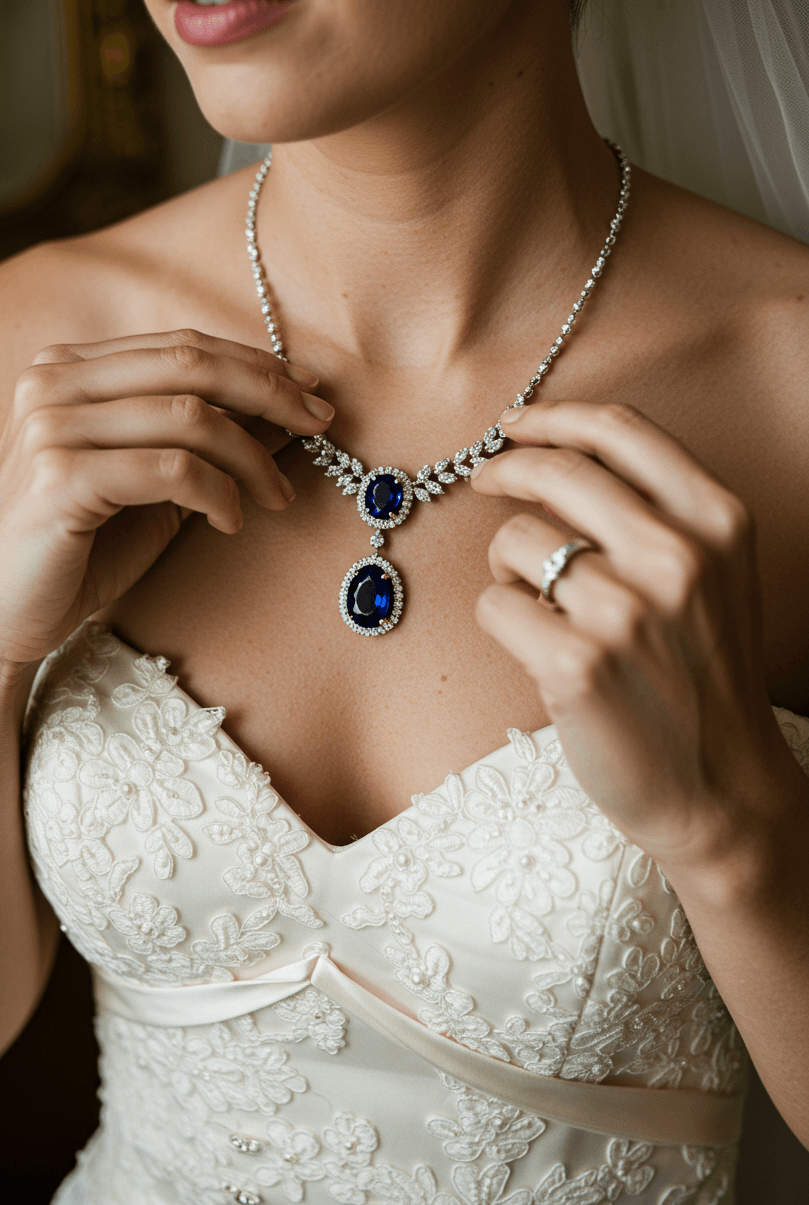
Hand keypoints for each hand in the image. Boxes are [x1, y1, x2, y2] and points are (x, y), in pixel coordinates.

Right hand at [0, 329, 331, 670]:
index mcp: (68, 370)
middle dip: (270, 393)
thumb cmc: (77, 554)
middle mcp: (52, 384)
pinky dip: (217, 494)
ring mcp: (51, 427)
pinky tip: (230, 521)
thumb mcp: (151, 487)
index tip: (310, 392)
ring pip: (188, 416)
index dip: (256, 365)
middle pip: (191, 364)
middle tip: (320, 424)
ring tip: (276, 497)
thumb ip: (202, 443)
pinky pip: (170, 469)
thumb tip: (283, 411)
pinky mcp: (59, 477)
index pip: (182, 346)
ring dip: (252, 457)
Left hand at [471, 399, 794, 870]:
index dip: (553, 417)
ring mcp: (626, 611)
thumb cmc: (703, 676)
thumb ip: (659, 511)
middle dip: (505, 468)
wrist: (721, 787)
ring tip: (541, 604)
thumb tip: (557, 451)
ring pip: (514, 541)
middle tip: (483, 479)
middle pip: (557, 471)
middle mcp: (678, 556)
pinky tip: (535, 647)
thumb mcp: (717, 576)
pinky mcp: (576, 665)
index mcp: (718, 521)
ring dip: (510, 567)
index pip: (620, 431)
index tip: (514, 425)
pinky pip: (494, 605)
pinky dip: (500, 621)